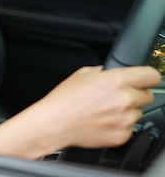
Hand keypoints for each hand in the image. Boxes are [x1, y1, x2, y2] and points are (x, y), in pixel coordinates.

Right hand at [33, 65, 161, 148]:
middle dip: (134, 95)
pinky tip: (103, 121)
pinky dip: (120, 125)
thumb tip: (109, 73)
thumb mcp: (81, 74)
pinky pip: (130, 128)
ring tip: (105, 111)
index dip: (147, 77)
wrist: (55, 123)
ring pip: (138, 112)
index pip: (152, 76)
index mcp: (117, 80)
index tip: (144, 80)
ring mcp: (125, 119)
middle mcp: (125, 99)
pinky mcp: (123, 135)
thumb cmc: (64, 99)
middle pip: (147, 95)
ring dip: (127, 111)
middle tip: (116, 97)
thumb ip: (102, 72)